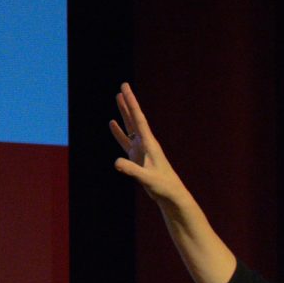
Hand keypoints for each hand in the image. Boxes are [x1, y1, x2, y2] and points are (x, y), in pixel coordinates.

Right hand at [109, 82, 186, 204]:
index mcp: (150, 144)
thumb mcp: (147, 179)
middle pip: (134, 118)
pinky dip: (118, 132)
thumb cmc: (163, 187)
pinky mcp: (137, 158)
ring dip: (124, 113)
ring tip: (118, 98)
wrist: (171, 195)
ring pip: (130, 127)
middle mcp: (146, 143)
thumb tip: (116, 162)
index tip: (125, 88)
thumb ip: (132, 170)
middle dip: (128, 103)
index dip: (131, 102)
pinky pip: (125, 141)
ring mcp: (141, 150)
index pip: (138, 119)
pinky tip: (112, 124)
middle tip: (123, 87)